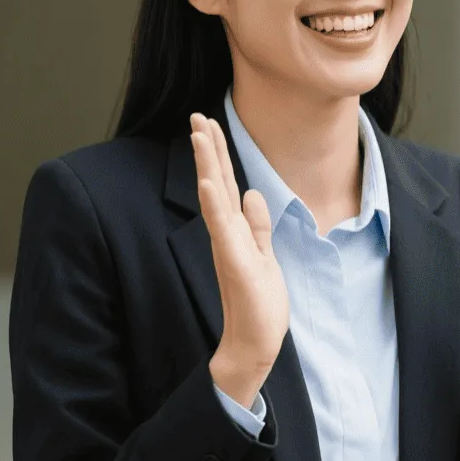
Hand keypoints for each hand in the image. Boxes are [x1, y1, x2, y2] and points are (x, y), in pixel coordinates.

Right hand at [191, 114, 288, 405]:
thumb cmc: (258, 305)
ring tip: (199, 134)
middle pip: (215, 183)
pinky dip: (215, 205)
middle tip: (196, 115)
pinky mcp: (234, 264)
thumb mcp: (263, 256)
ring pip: (214, 199)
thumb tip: (253, 194)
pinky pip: (222, 230)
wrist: (254, 345)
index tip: (208, 123)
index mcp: (234, 231)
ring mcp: (228, 247)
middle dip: (207, 148)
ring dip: (207, 166)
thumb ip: (257, 226)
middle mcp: (226, 235)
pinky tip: (210, 184)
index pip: (224, 184)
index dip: (217, 154)